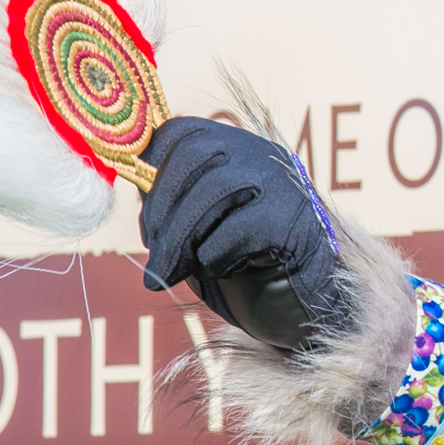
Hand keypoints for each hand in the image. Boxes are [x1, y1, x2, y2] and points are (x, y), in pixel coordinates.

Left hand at [138, 117, 339, 350]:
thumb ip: (173, 205)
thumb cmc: (249, 274)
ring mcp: (287, 185)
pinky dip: (217, 256)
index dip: (151, 170)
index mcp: (238, 151)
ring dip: (180, 238)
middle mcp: (265, 156)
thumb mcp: (199, 233)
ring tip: (165, 275)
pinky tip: (225, 272)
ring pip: (217, 188)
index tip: (146, 221)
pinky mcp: (299, 221)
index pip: (182, 131)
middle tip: (154, 260)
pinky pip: (241, 228)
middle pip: (197, 154)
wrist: (309, 313)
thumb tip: (134, 182)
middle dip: (162, 209)